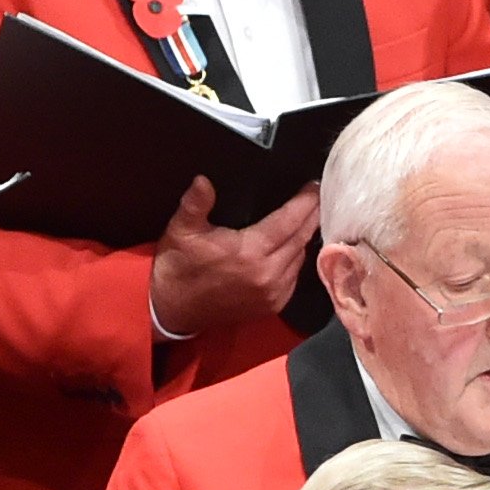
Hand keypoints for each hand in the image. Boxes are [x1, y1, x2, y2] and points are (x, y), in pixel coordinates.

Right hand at [149, 176, 318, 342]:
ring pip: (301, 258)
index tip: (314, 186)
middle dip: (312, 216)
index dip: (305, 202)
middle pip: (302, 238)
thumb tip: (203, 180)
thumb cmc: (177, 266)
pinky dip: (296, 259)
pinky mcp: (273, 306)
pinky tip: (294, 246)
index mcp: (250, 253)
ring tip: (308, 217)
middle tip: (318, 197)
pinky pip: (294, 276)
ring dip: (305, 238)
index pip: (290, 221)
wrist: (171, 309)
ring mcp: (274, 293)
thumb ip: (195, 204)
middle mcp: (269, 274)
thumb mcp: (182, 230)